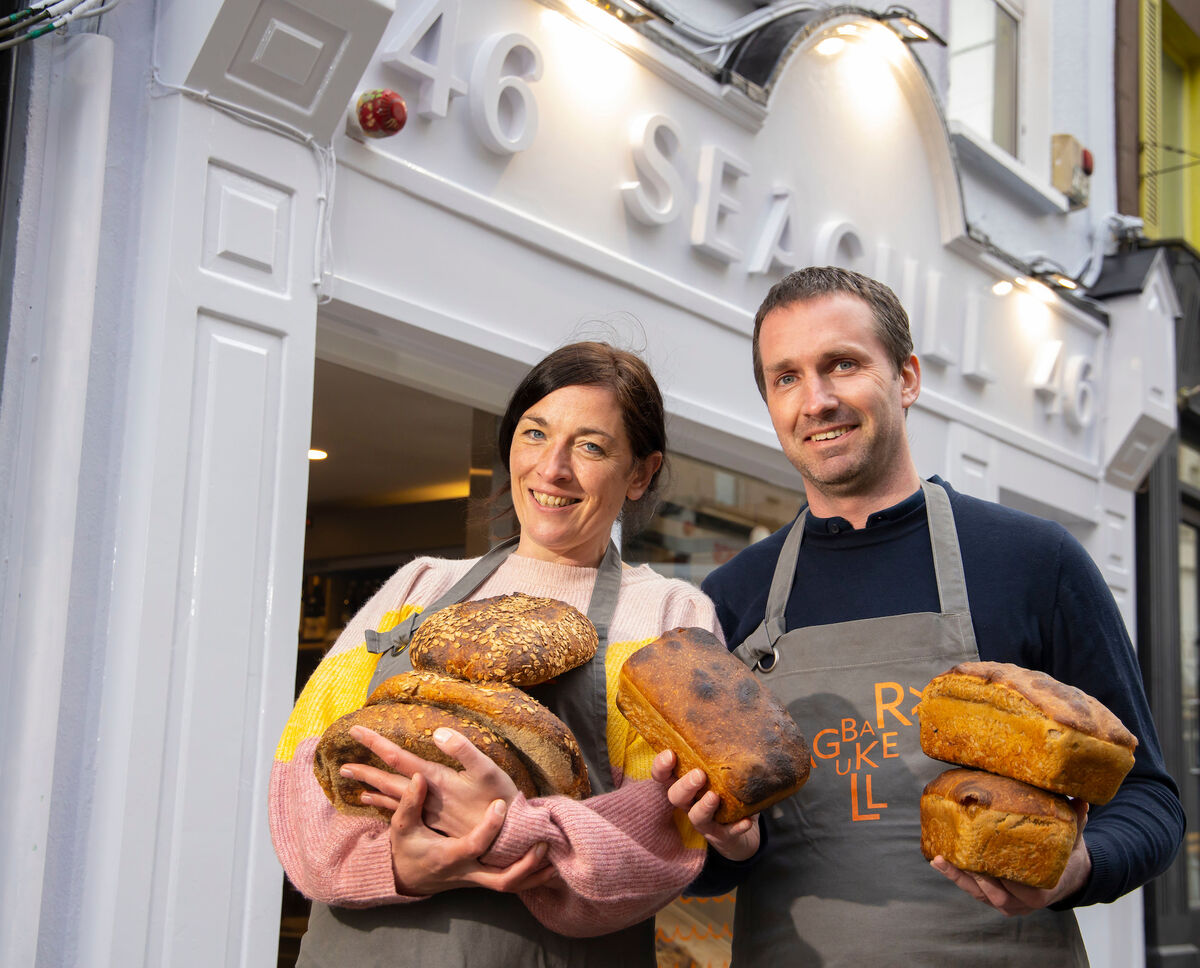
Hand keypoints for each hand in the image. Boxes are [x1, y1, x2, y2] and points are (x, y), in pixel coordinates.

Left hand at [344, 725, 519, 837]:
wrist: (507, 840)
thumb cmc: (500, 800)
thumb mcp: (488, 771)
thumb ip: (464, 750)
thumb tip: (437, 732)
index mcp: (435, 780)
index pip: (399, 759)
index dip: (377, 744)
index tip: (355, 731)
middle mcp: (427, 798)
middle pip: (389, 781)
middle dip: (366, 772)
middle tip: (343, 767)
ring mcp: (430, 812)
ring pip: (394, 798)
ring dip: (373, 789)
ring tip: (354, 785)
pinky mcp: (437, 821)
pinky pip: (403, 812)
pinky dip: (387, 805)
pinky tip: (380, 804)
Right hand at [367, 770, 555, 894]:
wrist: (406, 877)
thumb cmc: (406, 848)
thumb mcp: (403, 827)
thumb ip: (410, 803)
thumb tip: (419, 777)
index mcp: (449, 857)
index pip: (474, 846)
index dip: (490, 828)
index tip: (501, 804)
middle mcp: (466, 872)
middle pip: (501, 880)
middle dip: (524, 865)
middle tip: (542, 843)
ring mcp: (476, 879)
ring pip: (510, 886)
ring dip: (534, 875)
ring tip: (555, 858)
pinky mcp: (483, 879)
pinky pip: (511, 885)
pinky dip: (531, 878)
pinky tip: (549, 867)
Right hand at [651, 749, 760, 861]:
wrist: (740, 830)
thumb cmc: (725, 791)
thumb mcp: (718, 770)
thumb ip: (717, 752)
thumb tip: (730, 717)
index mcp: (684, 784)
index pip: (663, 776)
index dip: (661, 767)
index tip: (670, 754)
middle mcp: (690, 803)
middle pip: (675, 796)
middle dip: (685, 785)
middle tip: (699, 775)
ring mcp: (705, 821)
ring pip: (696, 816)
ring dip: (704, 806)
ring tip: (714, 796)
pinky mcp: (723, 835)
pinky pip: (727, 833)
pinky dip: (736, 827)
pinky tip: (746, 820)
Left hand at [930, 798, 1090, 915]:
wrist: (1068, 875)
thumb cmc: (1067, 854)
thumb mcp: (1074, 837)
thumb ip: (1076, 820)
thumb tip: (1082, 799)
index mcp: (1044, 891)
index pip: (1024, 890)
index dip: (1006, 880)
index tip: (990, 863)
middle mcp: (1024, 903)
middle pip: (996, 895)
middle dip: (975, 878)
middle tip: (955, 857)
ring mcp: (1009, 904)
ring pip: (980, 895)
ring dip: (959, 878)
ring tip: (940, 860)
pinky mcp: (996, 898)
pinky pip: (974, 891)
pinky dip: (957, 878)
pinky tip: (939, 861)